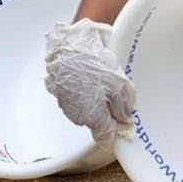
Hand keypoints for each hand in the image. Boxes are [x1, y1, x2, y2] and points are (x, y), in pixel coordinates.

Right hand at [43, 20, 135, 145]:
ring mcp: (65, 102)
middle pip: (96, 121)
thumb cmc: (94, 65)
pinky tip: (87, 72)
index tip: (125, 123)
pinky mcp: (58, 88)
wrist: (69, 43)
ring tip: (101, 78)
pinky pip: (74, 93)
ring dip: (94, 97)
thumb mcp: (119, 86)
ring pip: (85, 106)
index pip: (106, 138)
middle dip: (106, 111)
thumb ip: (123, 107)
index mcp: (93, 118)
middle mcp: (77, 115)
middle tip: (116, 92)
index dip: (116, 131)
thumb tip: (125, 119)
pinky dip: (82, 86)